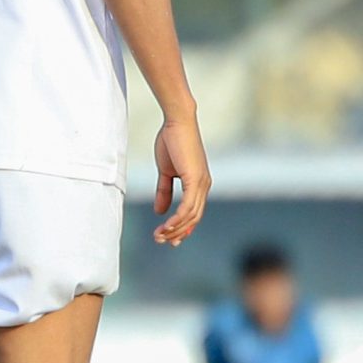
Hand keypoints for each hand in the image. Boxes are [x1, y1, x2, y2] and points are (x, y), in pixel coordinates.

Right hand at [152, 117, 209, 245]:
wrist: (177, 122)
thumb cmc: (171, 141)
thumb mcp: (165, 170)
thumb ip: (163, 191)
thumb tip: (159, 211)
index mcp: (199, 184)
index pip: (194, 213)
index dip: (183, 228)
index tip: (170, 239)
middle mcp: (203, 186)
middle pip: (193, 219)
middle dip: (177, 233)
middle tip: (161, 241)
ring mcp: (201, 184)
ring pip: (191, 216)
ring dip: (174, 229)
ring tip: (158, 236)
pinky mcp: (195, 180)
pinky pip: (187, 207)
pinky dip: (177, 219)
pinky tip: (166, 226)